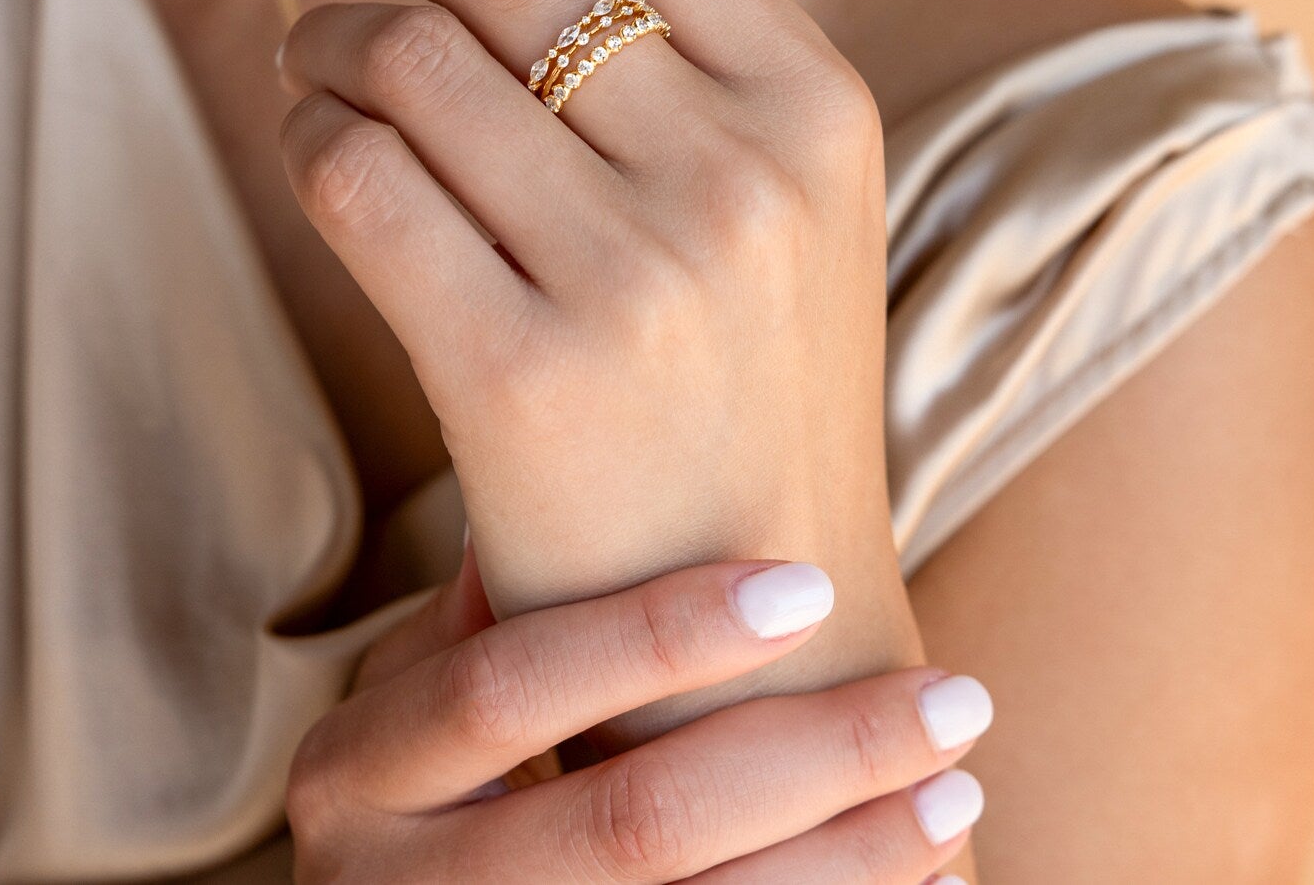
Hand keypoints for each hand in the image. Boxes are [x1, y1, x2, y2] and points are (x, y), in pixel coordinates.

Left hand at [241, 0, 912, 728]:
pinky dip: (308, 135)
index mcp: (814, 102)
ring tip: (305, 44)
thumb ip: (690, 59)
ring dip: (320, 27)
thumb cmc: (750, 392)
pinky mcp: (520, 375)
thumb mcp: (781, 206)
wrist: (765, 634)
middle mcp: (737, 169)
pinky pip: (357, 181)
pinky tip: (314, 140)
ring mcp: (635, 274)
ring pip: (408, 54)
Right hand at [288, 547, 986, 882]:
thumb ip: (485, 611)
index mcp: (358, 774)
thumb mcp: (407, 698)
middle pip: (627, 824)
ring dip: (846, 864)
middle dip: (809, 761)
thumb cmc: (409, 790)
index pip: (509, 688)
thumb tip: (580, 469)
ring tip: (954, 788)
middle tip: (951, 699)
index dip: (656, 634)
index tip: (809, 584)